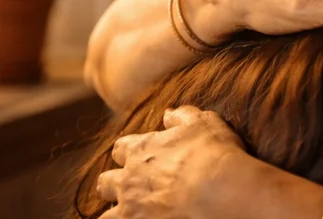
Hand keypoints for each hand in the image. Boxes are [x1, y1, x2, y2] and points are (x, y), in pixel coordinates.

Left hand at [97, 106, 246, 218]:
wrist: (217, 189)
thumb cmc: (212, 153)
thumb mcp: (202, 123)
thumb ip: (182, 116)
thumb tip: (168, 113)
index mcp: (142, 149)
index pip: (121, 148)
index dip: (127, 152)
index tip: (137, 156)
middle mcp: (129, 178)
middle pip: (105, 183)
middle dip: (113, 185)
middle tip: (131, 189)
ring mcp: (129, 207)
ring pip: (106, 215)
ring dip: (116, 214)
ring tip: (131, 214)